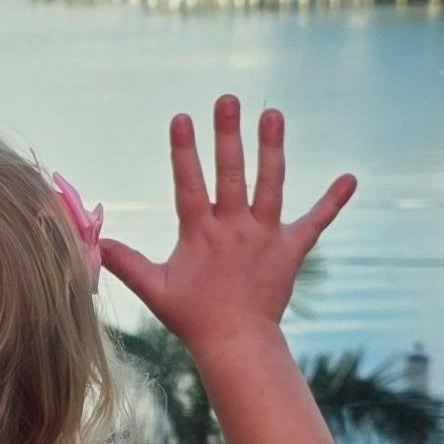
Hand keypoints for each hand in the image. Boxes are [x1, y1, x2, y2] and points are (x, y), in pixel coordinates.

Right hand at [100, 98, 354, 355]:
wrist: (237, 344)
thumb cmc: (193, 317)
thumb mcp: (155, 290)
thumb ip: (126, 262)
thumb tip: (94, 241)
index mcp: (201, 234)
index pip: (189, 184)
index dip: (184, 151)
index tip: (182, 117)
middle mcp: (235, 229)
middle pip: (231, 174)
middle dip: (228, 135)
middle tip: (228, 99)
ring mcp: (265, 236)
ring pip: (271, 185)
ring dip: (272, 148)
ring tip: (273, 113)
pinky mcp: (291, 249)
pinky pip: (316, 221)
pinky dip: (333, 201)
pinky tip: (350, 178)